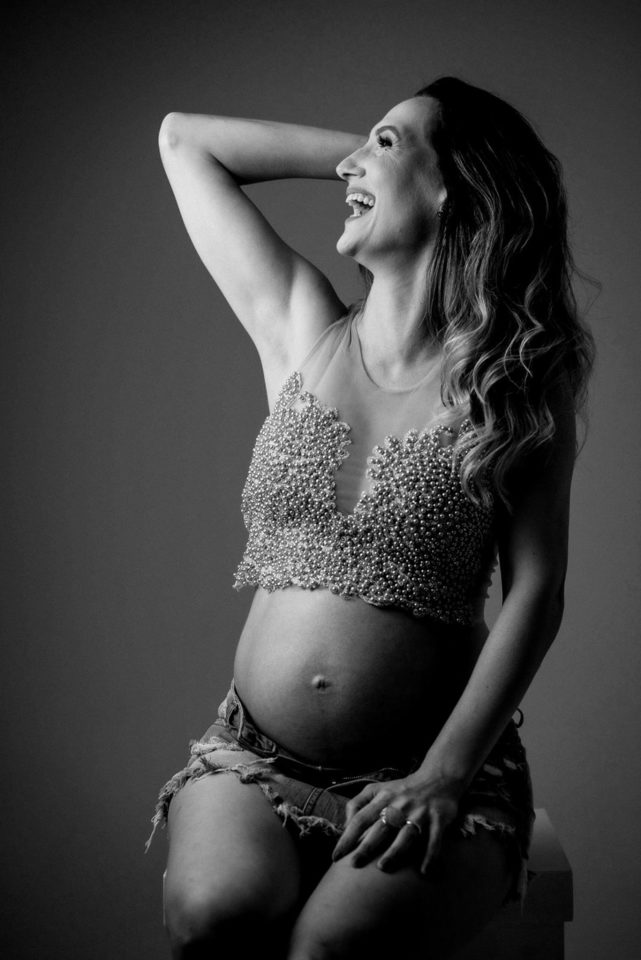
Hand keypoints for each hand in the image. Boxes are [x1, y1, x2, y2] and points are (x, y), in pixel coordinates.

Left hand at [331, 772, 462, 873]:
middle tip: (354, 864)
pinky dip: (430, 855)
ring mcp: (420, 813)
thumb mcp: (377, 788)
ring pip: (405, 835)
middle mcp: (400, 806)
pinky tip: (424, 871)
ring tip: (382, 867)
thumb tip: (345, 826)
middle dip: (367, 846)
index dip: (347, 837)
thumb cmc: (402, 789)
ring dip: (394, 851)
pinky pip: (434, 839)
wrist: (438, 778)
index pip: (360, 818)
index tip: (336, 856)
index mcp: (383, 798)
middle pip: (380, 828)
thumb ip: (358, 802)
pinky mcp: (438, 819)